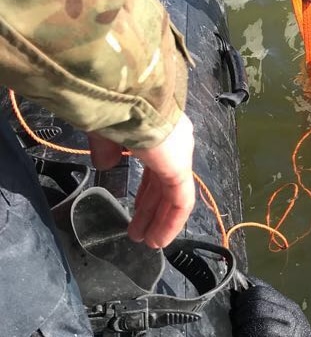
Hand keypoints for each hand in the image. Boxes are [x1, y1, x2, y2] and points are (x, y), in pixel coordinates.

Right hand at [88, 113, 195, 248]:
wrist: (125, 94)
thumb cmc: (112, 105)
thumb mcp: (104, 129)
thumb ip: (107, 148)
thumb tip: (104, 165)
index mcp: (158, 130)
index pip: (156, 166)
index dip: (147, 190)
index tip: (136, 208)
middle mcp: (175, 142)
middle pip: (165, 184)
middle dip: (151, 209)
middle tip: (139, 230)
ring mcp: (180, 155)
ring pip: (173, 195)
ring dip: (160, 221)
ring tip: (148, 242)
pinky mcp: (180, 169)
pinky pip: (180, 202)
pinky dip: (170, 222)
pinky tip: (159, 240)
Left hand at [230, 275, 310, 336]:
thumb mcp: (285, 317)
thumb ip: (268, 302)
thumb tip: (243, 282)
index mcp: (288, 306)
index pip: (260, 292)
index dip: (243, 299)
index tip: (236, 308)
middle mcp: (291, 318)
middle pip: (258, 308)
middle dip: (241, 317)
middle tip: (236, 327)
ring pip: (260, 327)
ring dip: (243, 335)